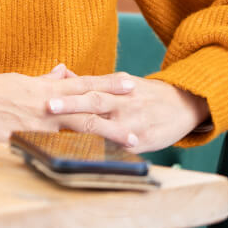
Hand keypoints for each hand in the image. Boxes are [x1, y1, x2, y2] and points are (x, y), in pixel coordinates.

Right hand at [0, 64, 137, 143]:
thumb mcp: (22, 80)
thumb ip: (45, 79)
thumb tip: (62, 70)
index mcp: (47, 88)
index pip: (83, 83)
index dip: (107, 83)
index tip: (130, 83)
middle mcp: (48, 103)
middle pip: (88, 106)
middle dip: (115, 111)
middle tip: (139, 114)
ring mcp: (40, 122)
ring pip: (79, 128)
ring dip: (106, 135)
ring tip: (128, 142)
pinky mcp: (29, 138)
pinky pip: (57, 148)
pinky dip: (76, 154)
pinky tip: (93, 161)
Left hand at [46, 73, 210, 152]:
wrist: (182, 103)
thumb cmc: (143, 94)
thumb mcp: (120, 83)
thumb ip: (89, 82)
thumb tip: (61, 71)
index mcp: (115, 87)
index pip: (87, 87)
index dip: (66, 91)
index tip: (45, 94)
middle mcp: (123, 102)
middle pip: (93, 102)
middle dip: (71, 105)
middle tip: (48, 107)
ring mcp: (133, 122)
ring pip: (108, 126)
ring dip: (88, 130)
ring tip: (67, 134)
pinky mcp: (143, 140)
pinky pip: (123, 147)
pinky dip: (110, 150)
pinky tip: (94, 156)